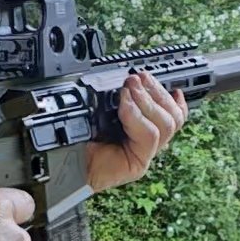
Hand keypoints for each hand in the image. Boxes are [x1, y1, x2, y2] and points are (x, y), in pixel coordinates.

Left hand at [86, 70, 186, 193]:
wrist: (65, 160)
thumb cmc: (80, 136)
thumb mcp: (102, 109)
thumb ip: (122, 97)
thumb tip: (135, 80)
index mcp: (145, 127)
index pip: (174, 114)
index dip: (174, 97)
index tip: (160, 77)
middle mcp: (148, 141)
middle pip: (172, 117)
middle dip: (156, 91)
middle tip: (137, 78)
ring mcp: (145, 153)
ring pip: (165, 125)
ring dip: (147, 102)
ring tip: (130, 89)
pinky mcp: (138, 163)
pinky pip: (148, 136)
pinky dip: (137, 117)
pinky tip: (124, 106)